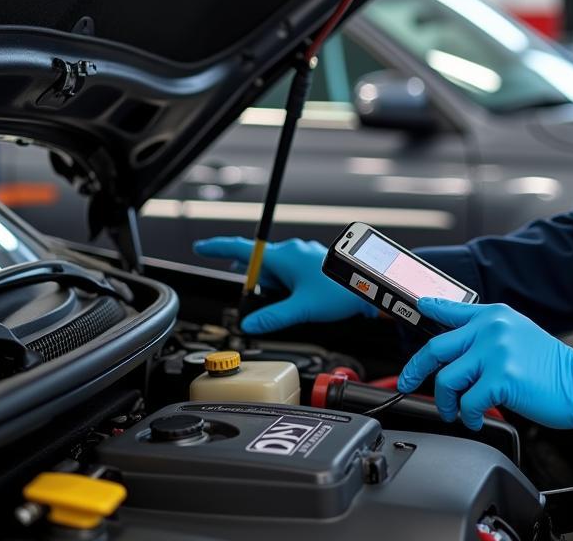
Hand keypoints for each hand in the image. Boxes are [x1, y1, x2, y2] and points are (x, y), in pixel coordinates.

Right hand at [192, 236, 378, 333]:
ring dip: (275, 287)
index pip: (243, 248)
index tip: (202, 248)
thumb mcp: (301, 308)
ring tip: (293, 304)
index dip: (219, 248)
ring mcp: (304, 256)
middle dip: (257, 283)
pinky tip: (299, 299)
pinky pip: (291, 272)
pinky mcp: (313, 264)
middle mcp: (292, 251)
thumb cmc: (340, 291)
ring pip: (276, 270)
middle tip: (262, 301)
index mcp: (283, 256)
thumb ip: (272, 317)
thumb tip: (250, 324)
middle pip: (260, 265)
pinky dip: (287, 285)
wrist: (370, 284)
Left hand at [397, 298, 572, 431]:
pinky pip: (467, 402)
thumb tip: (455, 350)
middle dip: (415, 369)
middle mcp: (491, 328)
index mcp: (494, 315)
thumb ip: (486, 335)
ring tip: (455, 410)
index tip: (414, 310)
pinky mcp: (501, 378)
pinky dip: (467, 416)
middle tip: (407, 382)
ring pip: (447, 379)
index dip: (427, 310)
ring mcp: (495, 352)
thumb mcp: (516, 335)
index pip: (450, 309)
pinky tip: (475, 417)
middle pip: (436, 347)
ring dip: (446, 402)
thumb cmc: (551, 366)